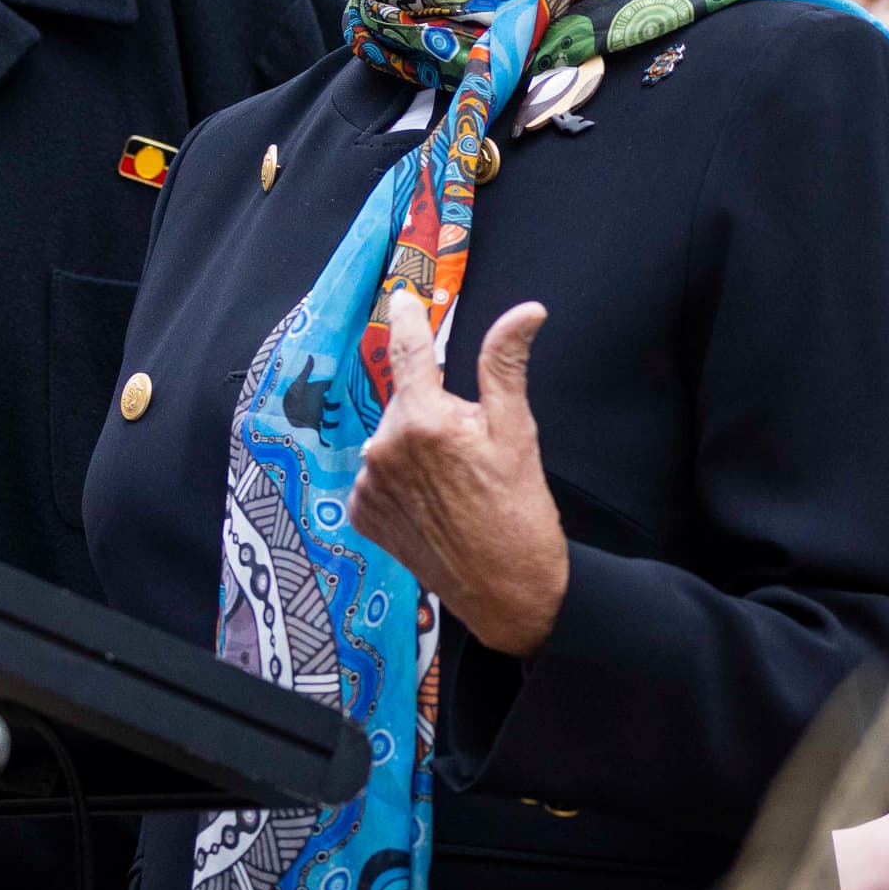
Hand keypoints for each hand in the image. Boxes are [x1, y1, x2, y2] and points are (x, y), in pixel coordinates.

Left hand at [347, 291, 568, 654]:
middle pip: (406, 401)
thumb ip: (506, 364)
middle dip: (433, 410)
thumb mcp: (518, 431)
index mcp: (423, 420)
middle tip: (472, 447)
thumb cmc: (519, 512)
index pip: (408, 350)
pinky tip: (433, 503)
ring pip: (392, 439)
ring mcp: (367, 485)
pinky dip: (401, 480)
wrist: (507, 592)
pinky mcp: (362, 515)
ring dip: (417, 447)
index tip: (401, 297)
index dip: (407, 318)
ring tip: (456, 484)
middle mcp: (384, 448)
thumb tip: (526, 312)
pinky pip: (378, 477)